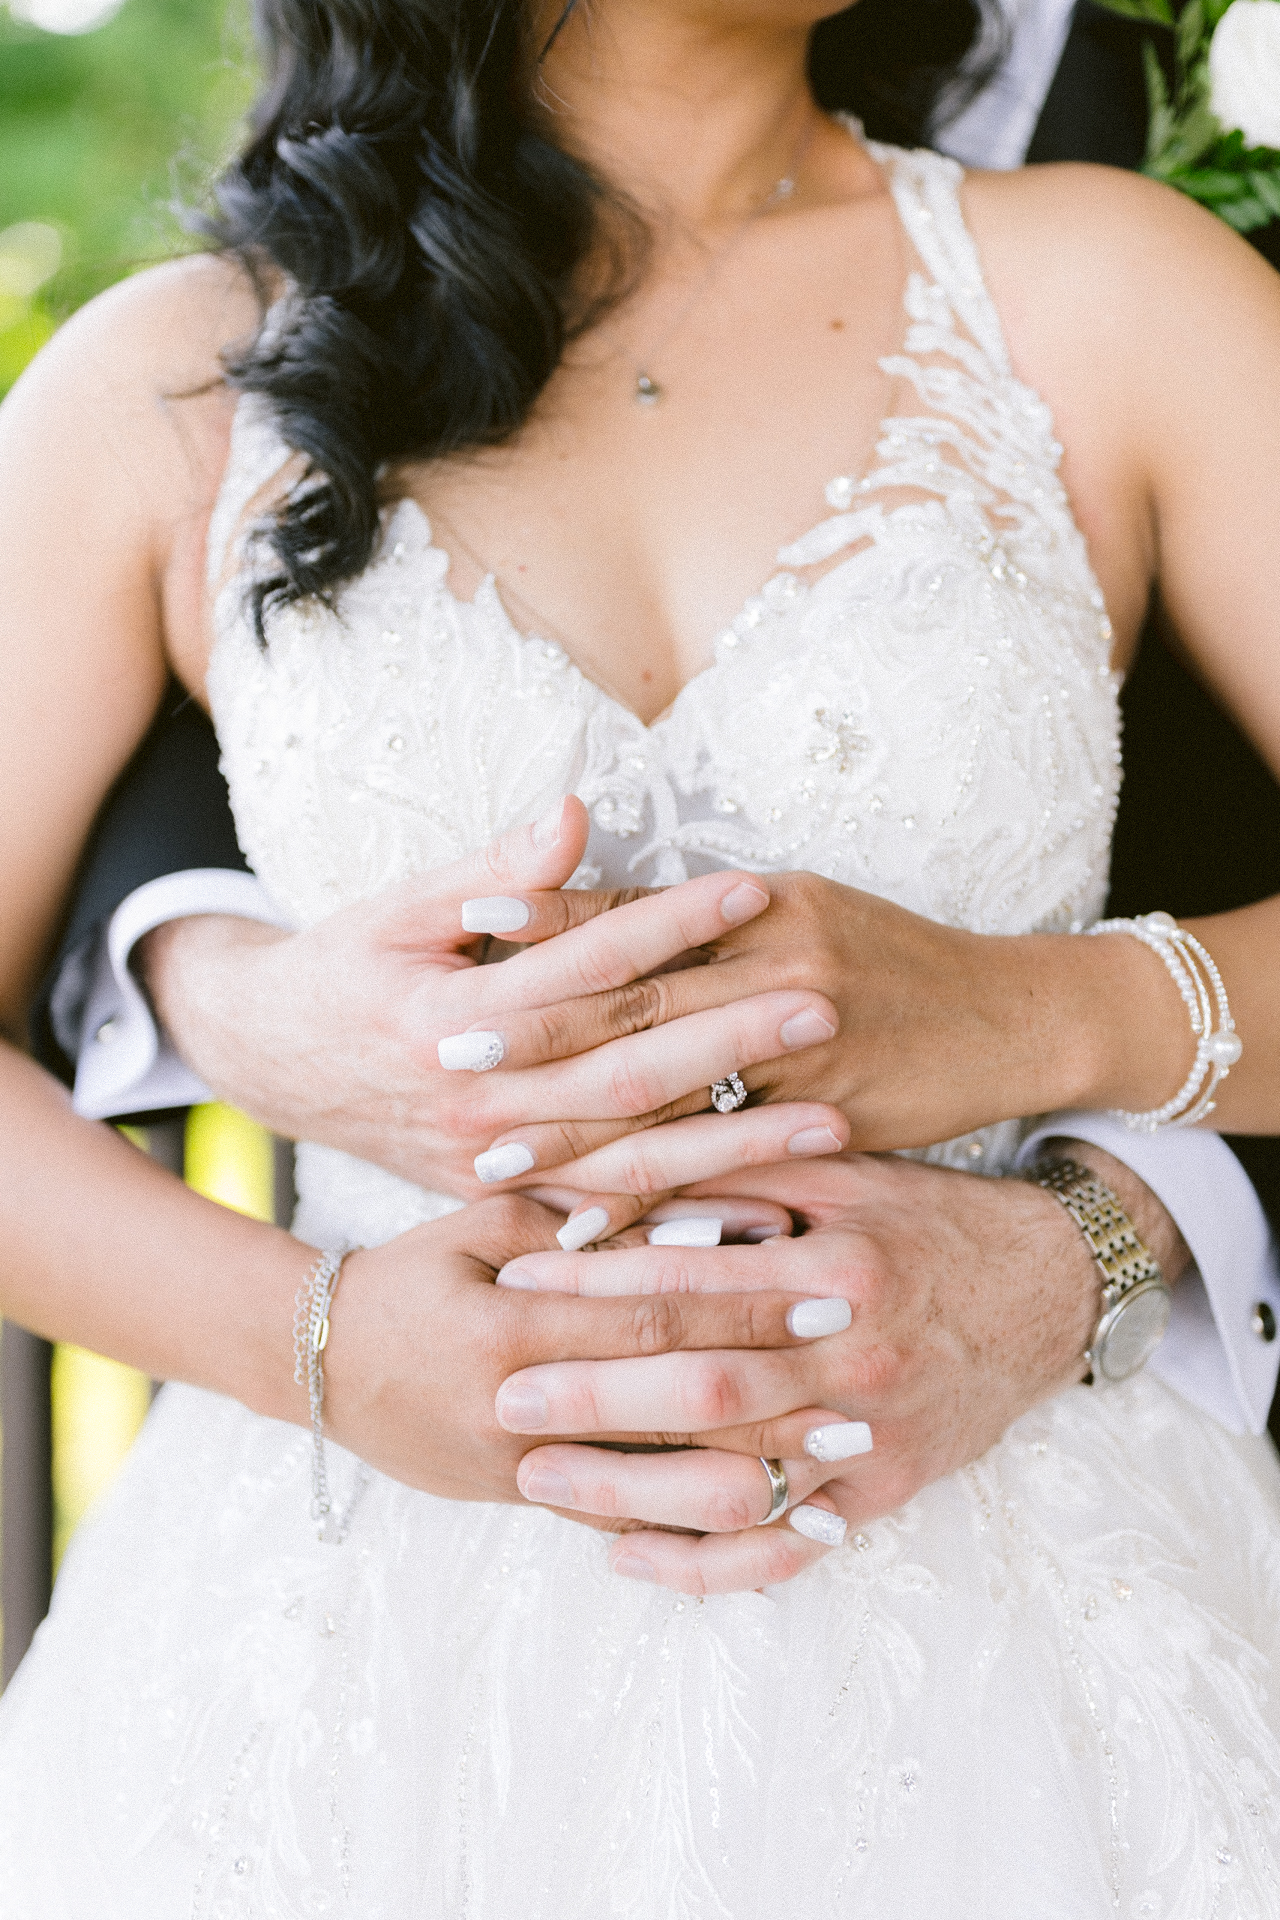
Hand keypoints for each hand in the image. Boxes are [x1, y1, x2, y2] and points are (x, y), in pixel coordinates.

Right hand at [140, 797, 848, 1224]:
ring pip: (630, 1157)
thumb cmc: (346, 968)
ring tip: (836, 1121)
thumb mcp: (399, 905)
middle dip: (732, 1040)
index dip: (670, 922)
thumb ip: (495, 868)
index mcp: (450, 1013)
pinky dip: (688, 1218)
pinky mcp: (504, 1200)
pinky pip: (609, 1216)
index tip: (756, 888)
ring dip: (735, 1142)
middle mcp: (475, 1099)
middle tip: (828, 1003)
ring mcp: (491, 1162)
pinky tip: (769, 1214)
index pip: (584, 964)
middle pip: (624, 1070)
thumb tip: (577, 811)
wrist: (271, 1063)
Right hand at [320, 1190, 846, 1592]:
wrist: (323, 1368)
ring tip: (847, 1455)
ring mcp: (527, 1473)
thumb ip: (578, 1215)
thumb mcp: (481, 1225)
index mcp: (511, 1333)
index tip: (828, 1289)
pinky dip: (708, 1527)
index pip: (653, 1318)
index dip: (745, 1305)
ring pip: (665, 1484)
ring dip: (764, 1470)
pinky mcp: (531, 1506)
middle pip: (675, 1407)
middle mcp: (523, 1415)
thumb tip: (690, 1208)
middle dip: (778, 1392)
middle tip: (868, 1376)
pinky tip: (777, 1518)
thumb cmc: (412, 1278)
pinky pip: (631, 1526)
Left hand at [480, 872, 1198, 1168]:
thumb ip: (709, 919)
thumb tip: (603, 919)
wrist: (1016, 1015)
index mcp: (768, 901)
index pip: (641, 908)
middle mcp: (783, 962)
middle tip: (445, 1060)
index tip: (466, 930)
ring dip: (578, 1128)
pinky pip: (722, 1167)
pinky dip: (654, 1197)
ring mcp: (812, 1047)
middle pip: (638, 1000)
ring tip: (494, 1157)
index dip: (551, 919)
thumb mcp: (807, 909)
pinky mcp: (833, 1122)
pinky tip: (593, 1226)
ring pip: (672, 1093)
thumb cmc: (897, 960)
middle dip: (538, 1033)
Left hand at [488, 1145, 1189, 1593]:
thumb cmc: (924, 1221)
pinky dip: (705, 1564)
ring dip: (628, 1489)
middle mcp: (858, 1359)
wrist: (1049, 1290)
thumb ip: (733, 1180)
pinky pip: (787, 1549)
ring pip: (736, 1483)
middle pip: (705, 1392)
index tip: (517, 1283)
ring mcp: (875, 1440)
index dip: (599, 1287)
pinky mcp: (886, 1496)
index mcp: (839, 1269)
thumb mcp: (840, 1175)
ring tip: (536, 1477)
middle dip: (595, 1397)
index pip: (696, 1284)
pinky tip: (626, 1556)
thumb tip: (612, 1190)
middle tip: (505, 1395)